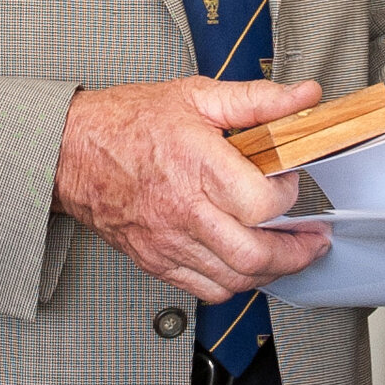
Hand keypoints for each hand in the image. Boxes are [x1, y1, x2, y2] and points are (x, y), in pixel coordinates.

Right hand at [54, 76, 328, 301]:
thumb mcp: (197, 96)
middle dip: (296, 252)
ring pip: (235, 279)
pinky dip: (235, 283)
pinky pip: (207, 289)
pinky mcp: (156, 260)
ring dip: (272, 271)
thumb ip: (257, 99)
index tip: (291, 183)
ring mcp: (168, 240)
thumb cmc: (129, 122)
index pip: (262, 203)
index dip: (290, 196)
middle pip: (255, 254)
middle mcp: (183, 209)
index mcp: (197, 164)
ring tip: (287, 252)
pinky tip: (245, 262)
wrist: (71, 150)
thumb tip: (305, 95)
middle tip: (313, 239)